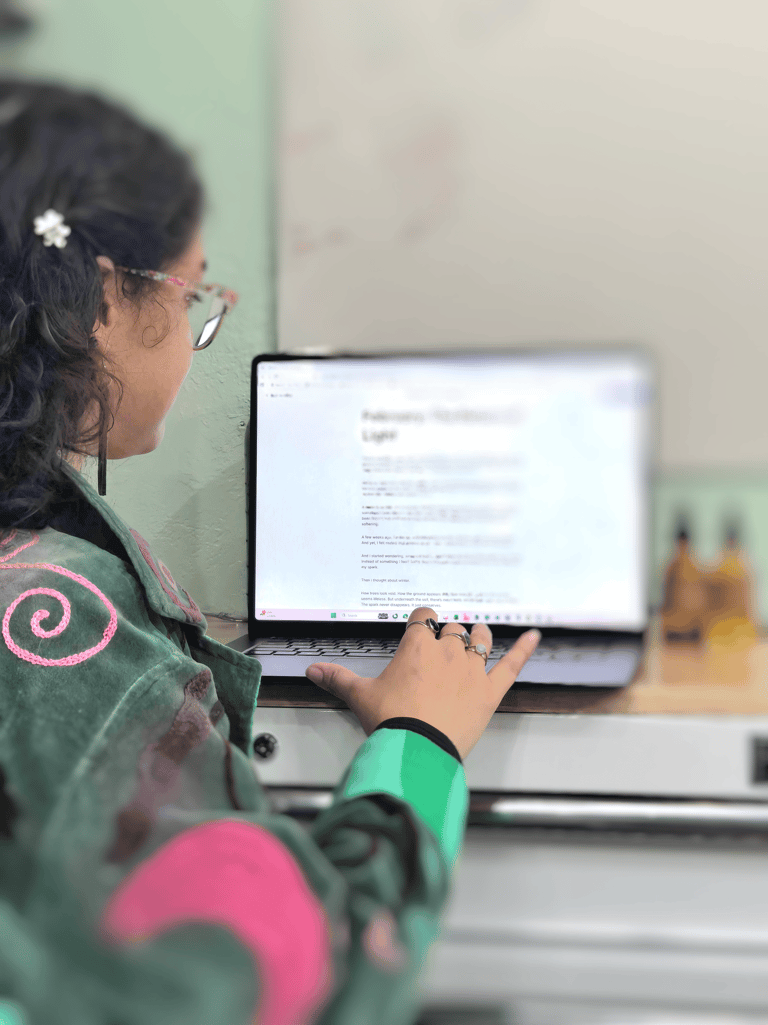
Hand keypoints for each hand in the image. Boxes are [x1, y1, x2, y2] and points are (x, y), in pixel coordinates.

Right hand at [305, 607, 539, 760]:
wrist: (417, 749)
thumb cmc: (391, 721)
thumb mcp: (360, 697)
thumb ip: (338, 679)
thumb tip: (314, 671)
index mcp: (416, 647)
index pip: (424, 618)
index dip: (422, 621)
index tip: (420, 626)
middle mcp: (447, 652)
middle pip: (452, 631)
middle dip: (447, 636)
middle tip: (441, 648)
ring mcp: (472, 670)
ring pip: (480, 640)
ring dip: (478, 637)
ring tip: (477, 636)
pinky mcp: (490, 690)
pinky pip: (512, 664)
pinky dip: (525, 649)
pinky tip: (536, 636)